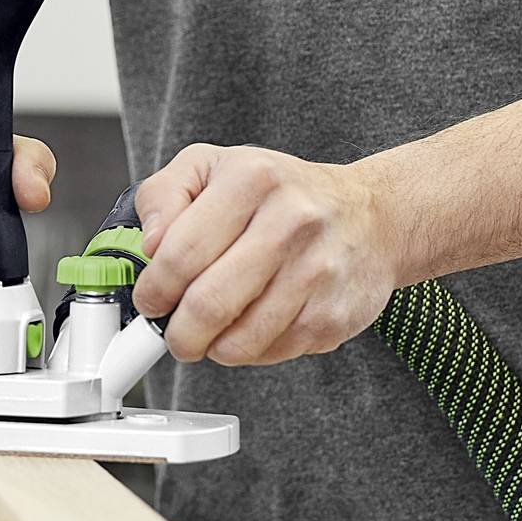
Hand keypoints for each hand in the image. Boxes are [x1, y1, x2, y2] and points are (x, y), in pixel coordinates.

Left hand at [133, 145, 403, 364]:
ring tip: (211, 329)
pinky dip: (249, 350)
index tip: (150, 301)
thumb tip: (149, 246)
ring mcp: (318, 272)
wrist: (372, 216)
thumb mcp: (212, 166)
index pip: (180, 254)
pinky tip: (252, 325)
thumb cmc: (281, 193)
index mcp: (252, 179)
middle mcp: (291, 222)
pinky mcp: (334, 315)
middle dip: (177, 333)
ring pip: (238, 341)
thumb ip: (164, 197)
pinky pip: (270, 354)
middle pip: (208, 305)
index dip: (153, 289)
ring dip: (211, 346)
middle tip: (173, 333)